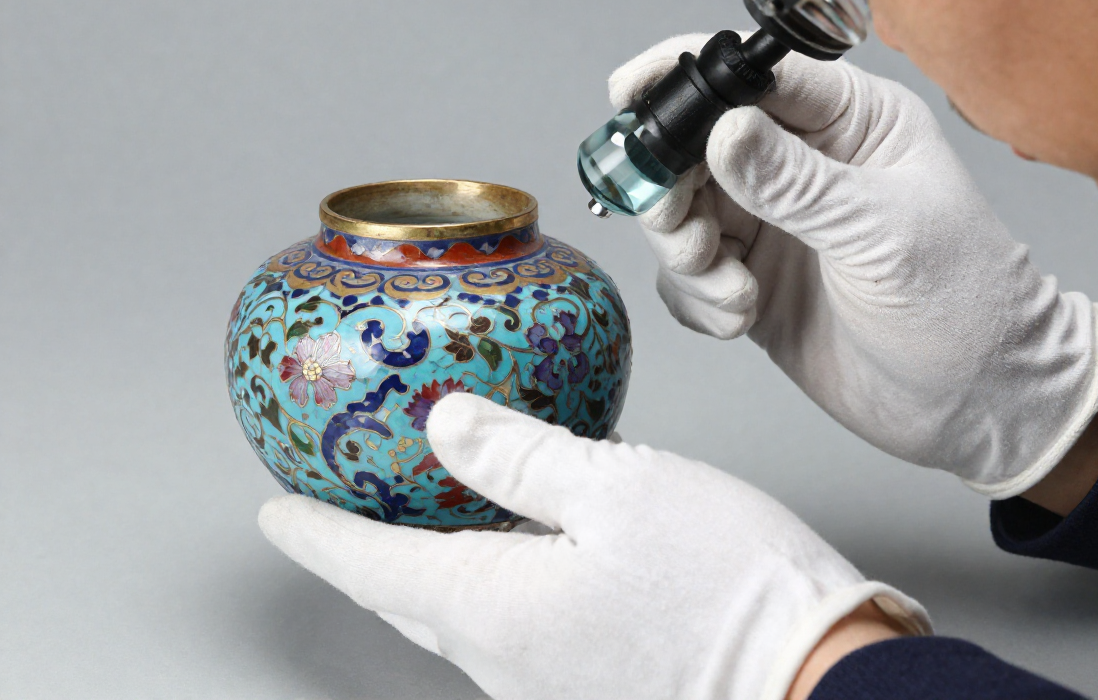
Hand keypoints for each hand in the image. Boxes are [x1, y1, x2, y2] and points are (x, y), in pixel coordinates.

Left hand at [259, 392, 928, 699]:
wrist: (820, 682)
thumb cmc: (729, 587)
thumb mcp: (618, 490)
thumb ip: (520, 457)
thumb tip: (443, 425)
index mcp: (497, 612)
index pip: (373, 570)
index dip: (318, 536)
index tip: (274, 512)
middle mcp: (510, 664)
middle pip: (410, 598)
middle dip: (367, 551)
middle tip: (344, 504)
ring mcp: (553, 684)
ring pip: (463, 613)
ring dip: (430, 563)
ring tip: (423, 508)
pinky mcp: (596, 683)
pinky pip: (517, 624)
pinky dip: (493, 577)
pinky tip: (523, 539)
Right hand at [609, 36, 1097, 497]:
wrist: (972, 404)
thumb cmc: (964, 304)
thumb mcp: (883, 233)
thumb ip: (795, 183)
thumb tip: (721, 132)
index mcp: (849, 121)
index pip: (754, 73)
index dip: (685, 73)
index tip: (630, 93)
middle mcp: (802, 163)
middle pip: (696, 142)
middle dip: (671, 183)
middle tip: (680, 224)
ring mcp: (772, 222)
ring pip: (681, 209)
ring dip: (683, 248)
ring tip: (725, 281)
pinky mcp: (750, 277)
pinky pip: (687, 273)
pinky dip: (696, 296)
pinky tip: (741, 315)